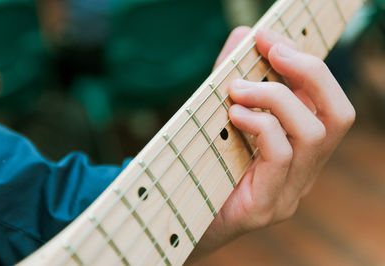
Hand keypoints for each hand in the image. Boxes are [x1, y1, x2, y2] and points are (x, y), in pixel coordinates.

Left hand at [187, 27, 354, 261]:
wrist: (177, 220)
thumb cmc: (201, 165)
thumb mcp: (219, 114)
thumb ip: (232, 77)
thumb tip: (243, 35)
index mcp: (299, 151)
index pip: (328, 104)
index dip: (307, 64)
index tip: (270, 37)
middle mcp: (304, 173)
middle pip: (338, 115)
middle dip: (309, 72)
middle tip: (271, 50)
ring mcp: (289, 194)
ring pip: (313, 133)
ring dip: (276, 97)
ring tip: (238, 88)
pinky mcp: (266, 207)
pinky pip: (282, 156)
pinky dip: (261, 124)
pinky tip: (234, 114)